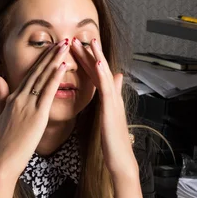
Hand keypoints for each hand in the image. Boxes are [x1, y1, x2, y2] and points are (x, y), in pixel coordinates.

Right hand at [0, 40, 69, 180]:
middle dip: (50, 55)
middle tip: (62, 40)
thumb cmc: (4, 142)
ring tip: (65, 46)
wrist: (4, 159)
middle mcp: (20, 98)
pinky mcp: (37, 114)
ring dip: (55, 60)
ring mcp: (28, 105)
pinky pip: (48, 92)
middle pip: (37, 72)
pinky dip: (55, 77)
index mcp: (13, 98)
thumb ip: (1, 96)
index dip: (40, 60)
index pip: (29, 74)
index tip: (50, 48)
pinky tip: (63, 66)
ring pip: (43, 78)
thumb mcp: (1, 115)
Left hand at [71, 37, 138, 180]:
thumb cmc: (112, 143)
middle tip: (77, 37)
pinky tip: (97, 62)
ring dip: (97, 56)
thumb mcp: (108, 119)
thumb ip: (110, 101)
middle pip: (99, 70)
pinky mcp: (111, 109)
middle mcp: (111, 96)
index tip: (77, 48)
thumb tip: (114, 85)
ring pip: (104, 74)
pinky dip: (102, 73)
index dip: (87, 61)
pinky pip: (106, 88)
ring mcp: (113, 101)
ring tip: (90, 40)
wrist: (120, 160)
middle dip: (89, 54)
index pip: (95, 76)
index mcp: (107, 99)